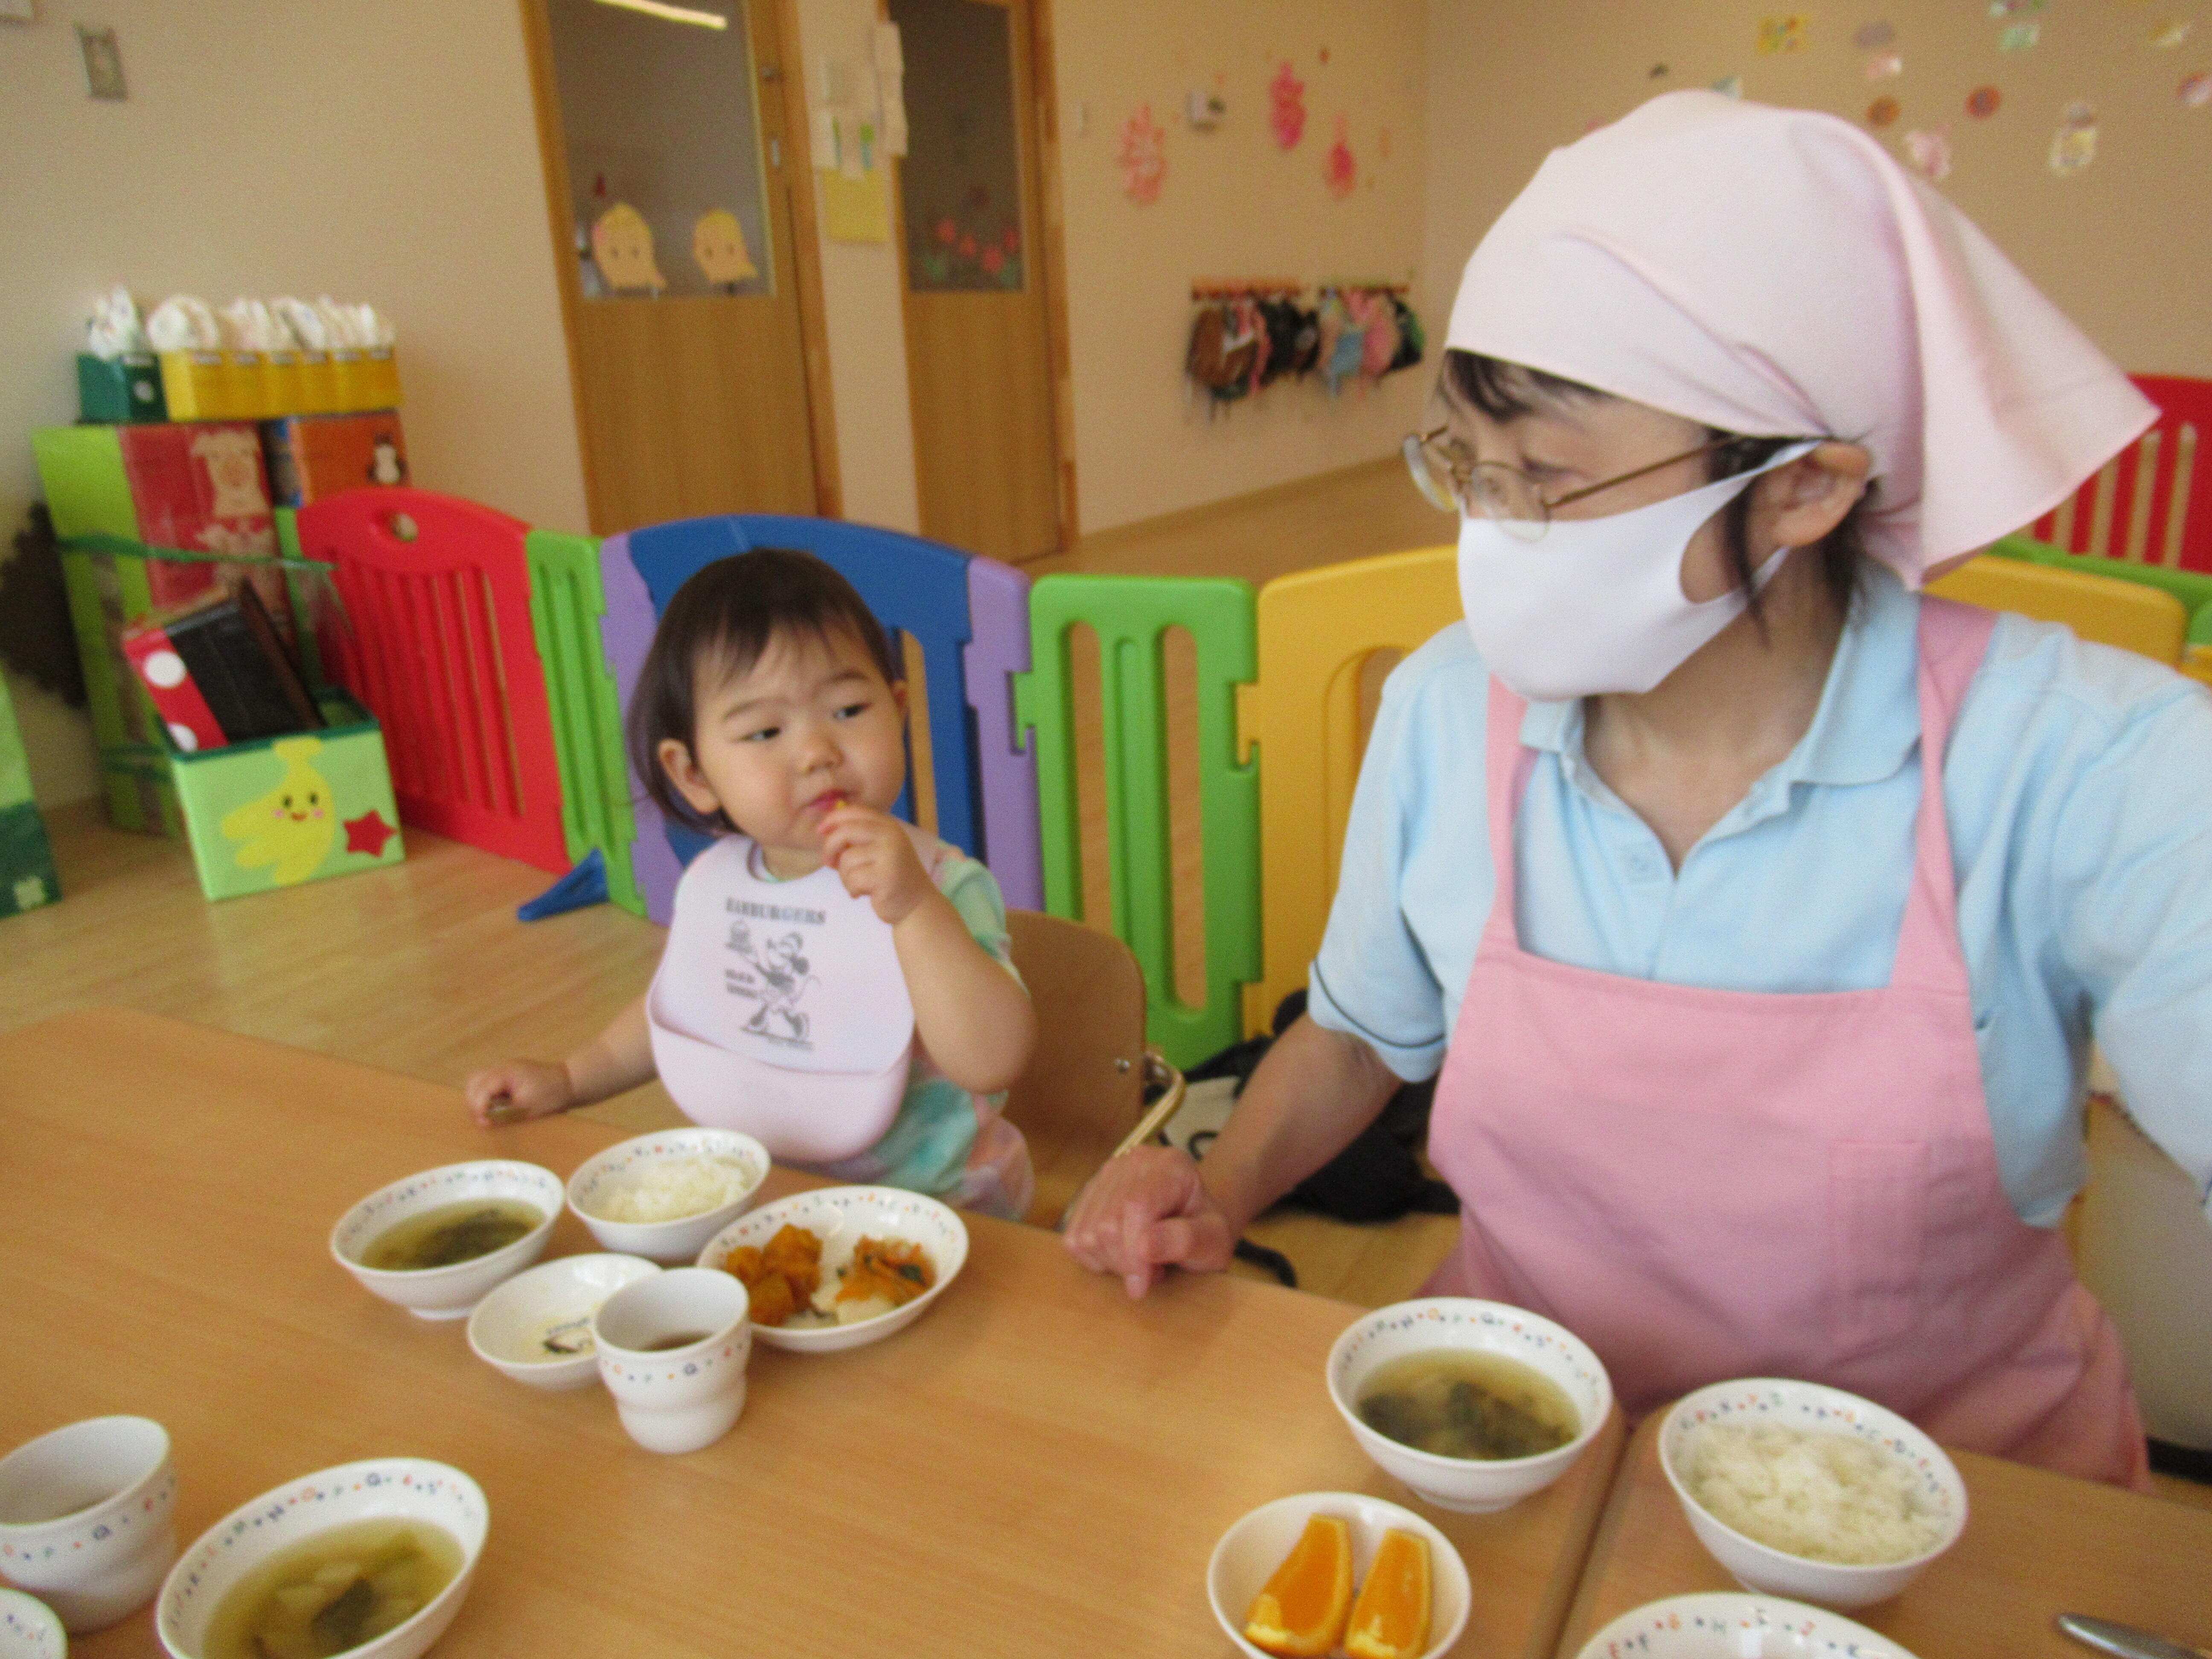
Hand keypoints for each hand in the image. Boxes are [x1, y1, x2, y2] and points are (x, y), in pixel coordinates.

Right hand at [464, 1059, 574, 1125]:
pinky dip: (486, 1097)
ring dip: (478, 1099)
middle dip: (475, 1102)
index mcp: (506, 1072)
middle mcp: (501, 1068)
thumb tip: (484, 1121)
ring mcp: (503, 1071)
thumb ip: (504, 1113)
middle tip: (484, 1120)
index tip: (484, 1123)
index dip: (479, 1107)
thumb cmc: (552, 1094)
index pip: (482, 1088)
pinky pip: (487, 1085)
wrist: (570, 1083)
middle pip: (474, 1082)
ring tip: (487, 1115)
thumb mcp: (528, 1107)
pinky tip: (494, 1109)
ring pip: (477, 1082)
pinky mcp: (507, 1078)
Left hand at [820, 804, 932, 923]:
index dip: (832, 818)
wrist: (915, 903)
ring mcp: (890, 855)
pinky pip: (853, 879)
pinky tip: (863, 893)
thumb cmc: (889, 876)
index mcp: (887, 826)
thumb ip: (856, 838)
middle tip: (830, 863)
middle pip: (845, 831)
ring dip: (845, 876)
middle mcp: (890, 836)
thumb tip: (824, 829)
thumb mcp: (876, 849)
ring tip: (857, 884)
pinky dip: (852, 889)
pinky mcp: (886, 876)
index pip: (854, 811)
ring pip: (847, 859)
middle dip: (830, 848)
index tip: (821, 830)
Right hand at [1062, 1146, 1236, 1297]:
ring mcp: (1107, 1174)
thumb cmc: (1207, 1232)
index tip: (1142, 1286)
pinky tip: (1123, 1256)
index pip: (1136, 1206)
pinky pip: (1073, 1238)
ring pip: (1086, 1233)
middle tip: (1153, 1273)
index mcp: (1170, 1166)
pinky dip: (1094, 1258)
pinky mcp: (1089, 1193)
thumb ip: (1186, 1240)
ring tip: (1143, 1262)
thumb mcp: (1213, 1241)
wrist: (1196, 1220)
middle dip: (1125, 1263)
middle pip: (1107, 1223)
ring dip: (1112, 1262)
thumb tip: (1145, 1246)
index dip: (1133, 1253)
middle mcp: (1134, 1162)